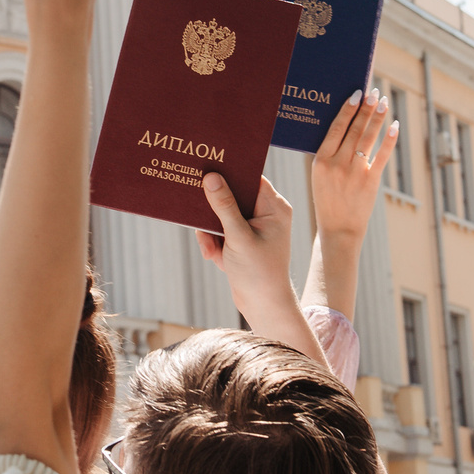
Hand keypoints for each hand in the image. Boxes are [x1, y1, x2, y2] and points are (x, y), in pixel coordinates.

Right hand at [196, 172, 297, 288]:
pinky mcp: (242, 240)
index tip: (207, 167)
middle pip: (232, 195)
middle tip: (199, 217)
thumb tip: (211, 177)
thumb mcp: (238, 237)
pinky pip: (220, 230)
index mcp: (274, 207)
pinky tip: (215, 257)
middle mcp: (266, 213)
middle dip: (213, 211)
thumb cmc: (258, 273)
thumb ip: (224, 206)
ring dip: (211, 231)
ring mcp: (253, 227)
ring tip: (211, 250)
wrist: (263, 306)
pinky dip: (214, 242)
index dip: (229, 172)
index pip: (250, 177)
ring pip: (221, 215)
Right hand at [311, 90, 397, 242]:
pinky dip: (389, 140)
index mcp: (321, 161)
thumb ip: (330, 154)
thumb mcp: (319, 175)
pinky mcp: (370, 181)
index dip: (347, 109)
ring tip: (383, 102)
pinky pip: (382, 156)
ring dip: (377, 118)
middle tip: (374, 91)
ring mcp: (355, 172)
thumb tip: (345, 125)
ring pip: (368, 138)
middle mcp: (337, 164)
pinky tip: (395, 125)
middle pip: (354, 129)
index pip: (336, 128)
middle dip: (366, 108)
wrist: (338, 230)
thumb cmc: (328, 200)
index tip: (356, 94)